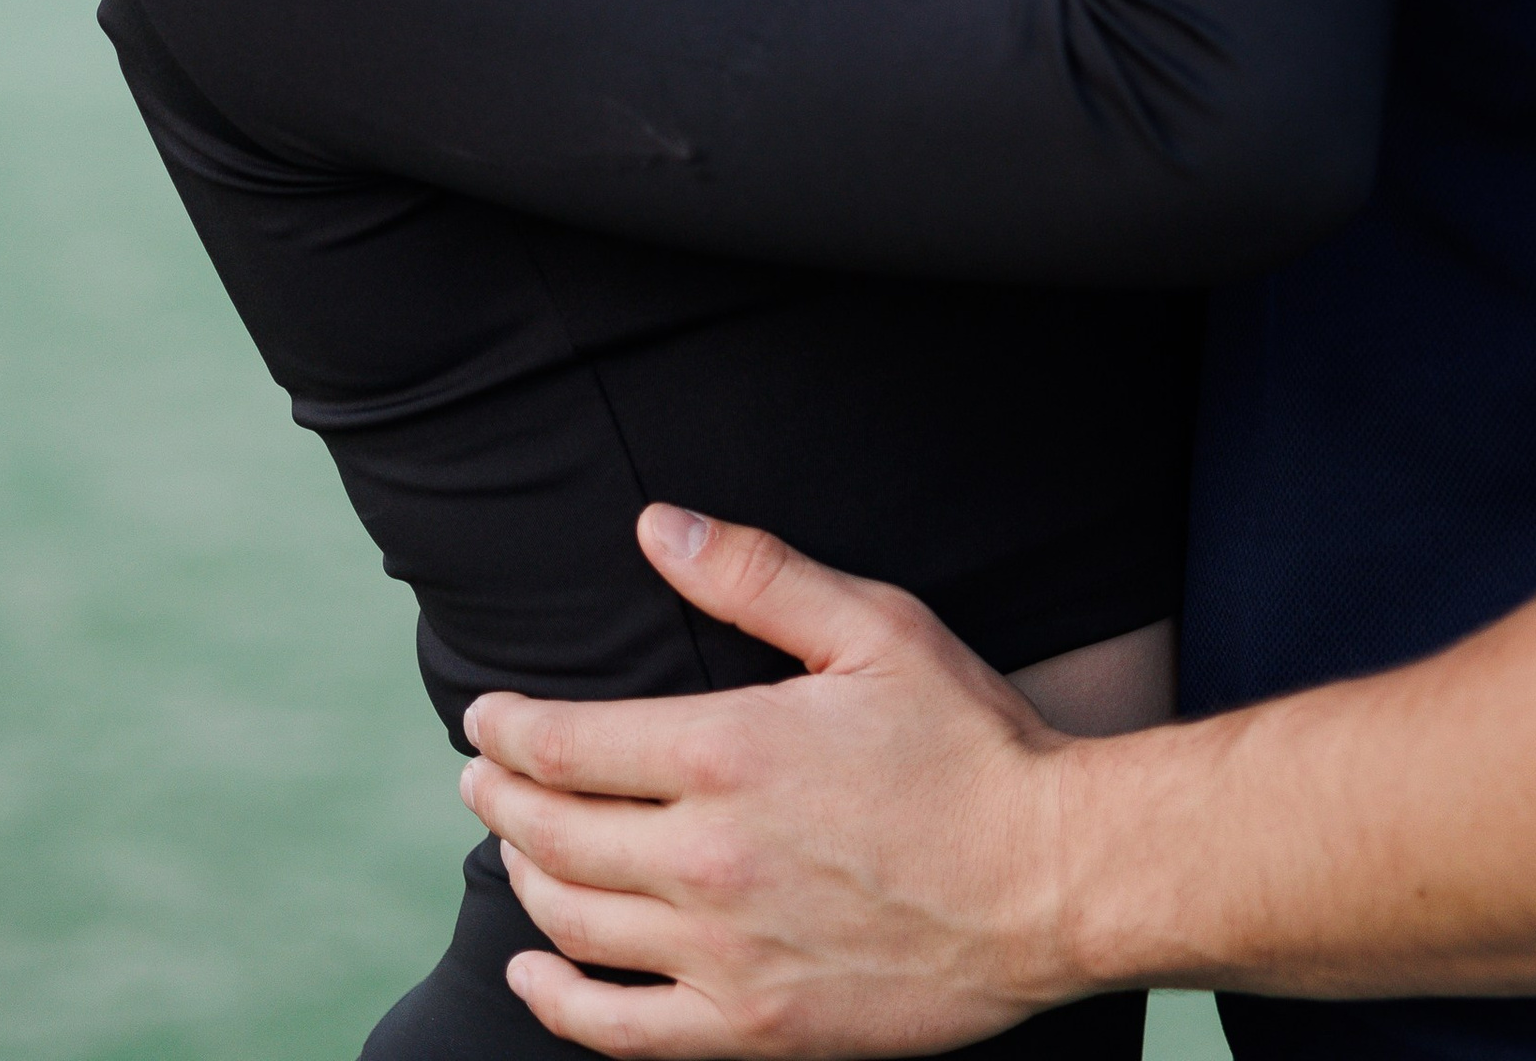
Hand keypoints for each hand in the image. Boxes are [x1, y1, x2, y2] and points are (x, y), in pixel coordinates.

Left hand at [461, 505, 1076, 1055]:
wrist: (1051, 879)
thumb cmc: (970, 743)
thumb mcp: (874, 627)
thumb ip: (757, 573)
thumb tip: (655, 525)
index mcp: (728, 752)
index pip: (569, 744)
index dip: (509, 731)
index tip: (485, 719)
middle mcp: (707, 858)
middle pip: (554, 832)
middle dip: (502, 796)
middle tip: (484, 773)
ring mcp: (724, 954)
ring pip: (573, 923)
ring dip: (523, 877)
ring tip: (514, 843)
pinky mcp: (752, 1025)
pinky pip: (619, 1027)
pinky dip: (557, 1002)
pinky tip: (535, 974)